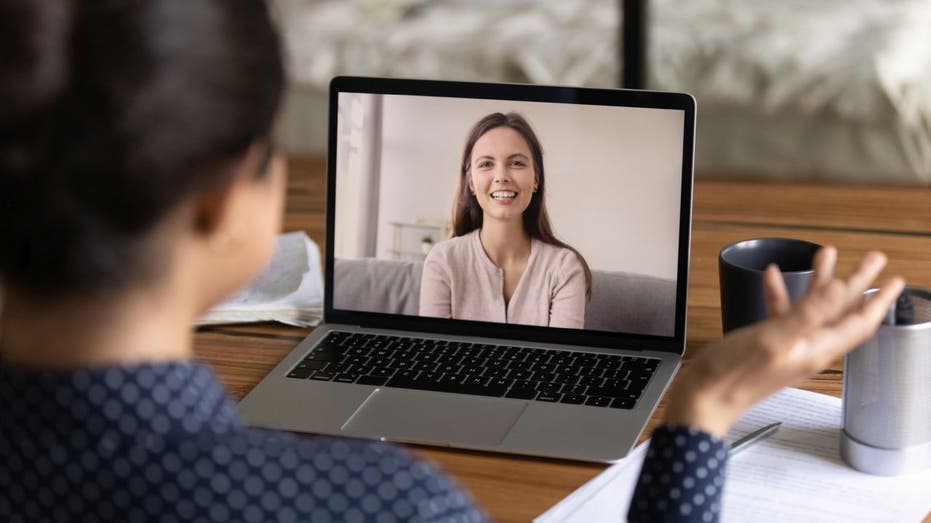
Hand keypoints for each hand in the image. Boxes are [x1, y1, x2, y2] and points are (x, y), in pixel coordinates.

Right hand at [664, 247, 904, 436]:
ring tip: (825, 256)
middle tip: (871, 259)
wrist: (703, 399)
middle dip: (858, 283)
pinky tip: (771, 277)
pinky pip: (782, 313)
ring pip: (814, 309)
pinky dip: (780, 293)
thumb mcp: (772, 340)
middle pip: (842, 311)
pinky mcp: (767, 344)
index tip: (894, 279)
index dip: (879, 300)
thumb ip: (806, 314)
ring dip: (822, 282)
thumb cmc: (733, 376)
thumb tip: (838, 290)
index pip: (858, 322)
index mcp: (814, 348)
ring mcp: (787, 346)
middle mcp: (806, 347)